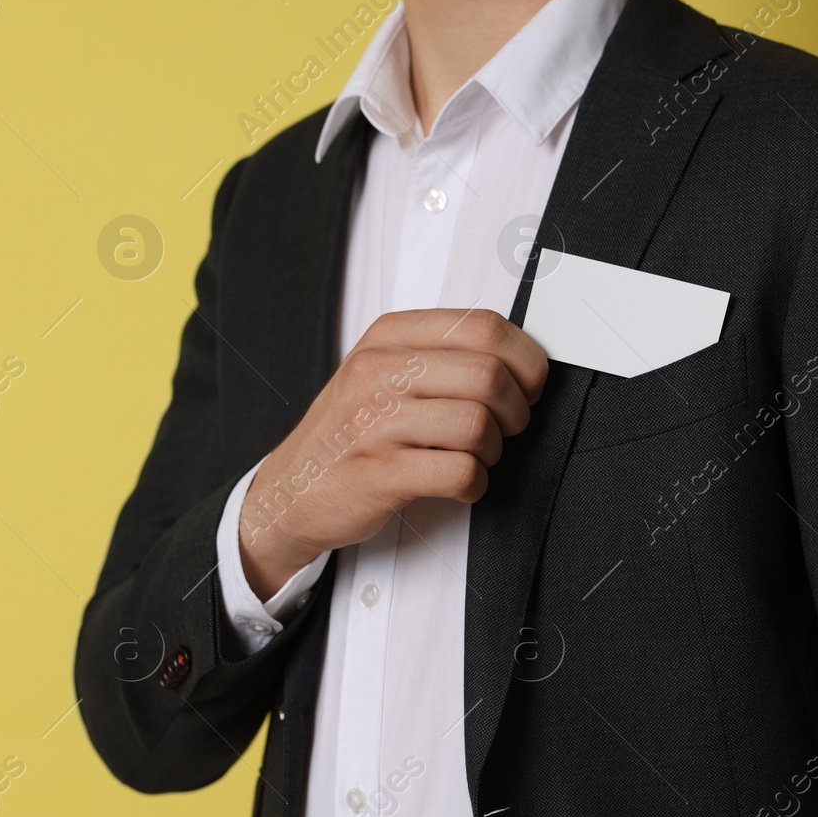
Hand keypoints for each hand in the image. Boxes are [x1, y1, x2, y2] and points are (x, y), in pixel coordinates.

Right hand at [237, 308, 547, 595]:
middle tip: (504, 429)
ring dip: (492, 451)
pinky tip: (458, 483)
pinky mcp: (378, 472)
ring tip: (474, 457)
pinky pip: (459, 472)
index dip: (525, 360)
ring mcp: (374, 422)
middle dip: (515, 411)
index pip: (484, 325)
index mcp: (388, 337)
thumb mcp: (381, 372)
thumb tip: (519, 359)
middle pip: (489, 375)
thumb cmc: (349, 433)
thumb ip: (440, 355)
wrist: (290, 490)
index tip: (527, 386)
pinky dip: (474, 484)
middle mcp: (378, 371)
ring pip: (478, 425)